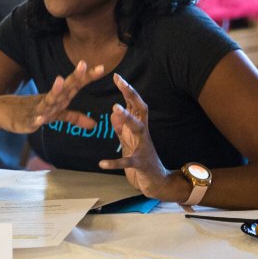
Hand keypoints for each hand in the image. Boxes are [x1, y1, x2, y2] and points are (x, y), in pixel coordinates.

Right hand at [0, 61, 106, 134]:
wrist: (1, 111)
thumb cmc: (30, 111)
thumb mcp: (54, 115)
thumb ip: (73, 117)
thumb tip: (94, 124)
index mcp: (58, 98)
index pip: (75, 85)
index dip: (88, 77)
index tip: (103, 68)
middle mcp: (50, 100)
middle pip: (65, 88)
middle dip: (75, 77)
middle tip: (83, 64)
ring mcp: (38, 109)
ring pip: (49, 100)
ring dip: (55, 90)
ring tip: (60, 80)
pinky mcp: (27, 121)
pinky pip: (34, 120)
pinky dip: (37, 118)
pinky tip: (41, 118)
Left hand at [97, 73, 175, 196]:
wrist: (156, 182)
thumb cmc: (141, 160)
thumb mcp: (128, 143)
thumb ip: (121, 129)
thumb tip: (113, 113)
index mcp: (139, 127)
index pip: (134, 104)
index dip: (127, 90)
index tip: (117, 76)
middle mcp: (143, 134)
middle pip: (140, 109)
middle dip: (131, 95)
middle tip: (121, 82)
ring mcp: (143, 148)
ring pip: (138, 128)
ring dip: (127, 118)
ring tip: (114, 108)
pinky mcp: (140, 164)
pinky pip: (127, 161)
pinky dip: (114, 163)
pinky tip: (101, 163)